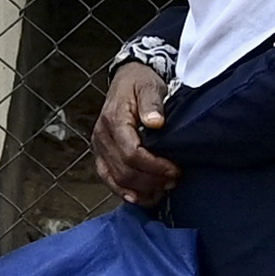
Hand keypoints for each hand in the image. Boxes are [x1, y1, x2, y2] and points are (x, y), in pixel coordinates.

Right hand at [92, 60, 180, 207]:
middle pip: (124, 170)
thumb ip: (152, 104)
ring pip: (116, 179)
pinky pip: (108, 179)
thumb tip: (156, 122)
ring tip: (163, 189)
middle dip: (151, 180)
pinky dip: (124, 191)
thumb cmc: (140, 83)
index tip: (174, 170)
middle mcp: (102, 136)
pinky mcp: (101, 154)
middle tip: (174, 180)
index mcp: (114, 120)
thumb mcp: (150, 86)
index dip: (154, 166)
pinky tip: (140, 197)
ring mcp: (99, 147)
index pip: (132, 153)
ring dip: (141, 189)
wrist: (127, 78)